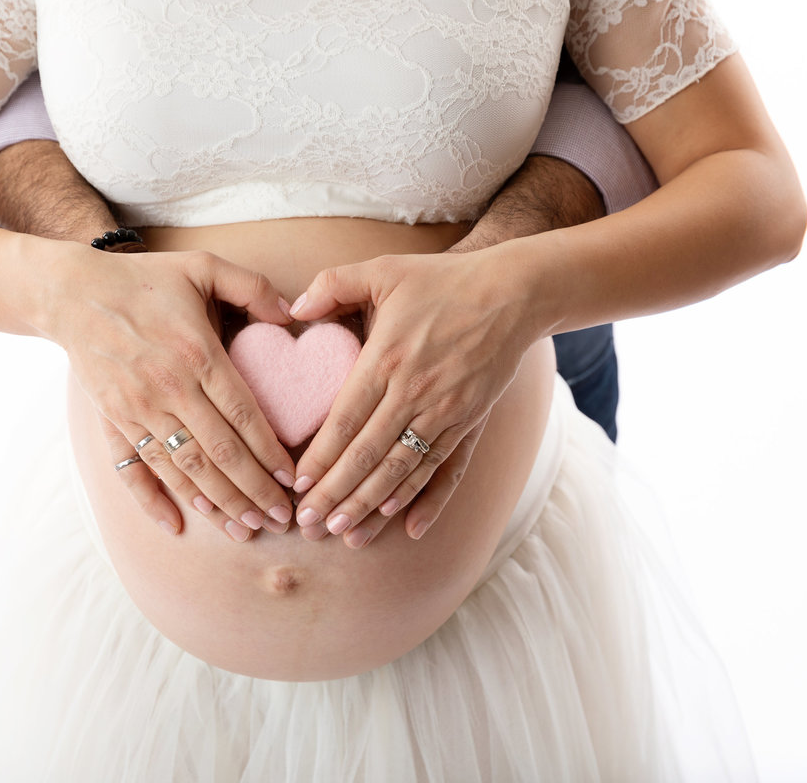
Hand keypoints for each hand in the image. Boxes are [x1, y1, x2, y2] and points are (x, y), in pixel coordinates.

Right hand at [47, 246, 297, 538]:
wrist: (72, 293)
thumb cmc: (145, 280)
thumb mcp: (202, 267)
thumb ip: (252, 286)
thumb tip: (293, 312)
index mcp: (197, 353)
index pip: (243, 415)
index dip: (270, 453)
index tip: (293, 480)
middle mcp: (169, 388)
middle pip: (219, 453)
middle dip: (254, 491)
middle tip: (282, 518)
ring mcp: (138, 409)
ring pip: (183, 468)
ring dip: (217, 503)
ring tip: (246, 529)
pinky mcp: (115, 420)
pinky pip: (135, 468)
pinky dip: (154, 500)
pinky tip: (177, 526)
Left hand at [288, 251, 539, 546]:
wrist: (513, 292)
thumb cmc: (442, 280)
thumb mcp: (383, 270)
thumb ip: (333, 284)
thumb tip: (293, 308)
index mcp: (386, 359)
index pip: (344, 421)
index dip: (320, 457)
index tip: (297, 485)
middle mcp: (414, 392)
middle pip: (367, 455)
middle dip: (335, 494)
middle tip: (308, 525)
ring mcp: (445, 411)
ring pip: (402, 470)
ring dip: (371, 506)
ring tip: (345, 536)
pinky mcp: (469, 421)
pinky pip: (444, 469)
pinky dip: (426, 500)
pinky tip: (406, 526)